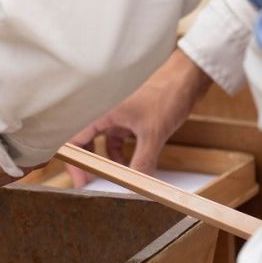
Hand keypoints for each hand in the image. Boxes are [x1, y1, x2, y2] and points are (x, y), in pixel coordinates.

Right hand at [66, 47, 211, 185]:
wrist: (186, 77)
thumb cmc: (166, 94)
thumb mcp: (153, 134)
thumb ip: (142, 162)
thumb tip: (135, 185)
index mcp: (101, 111)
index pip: (75, 139)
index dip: (75, 162)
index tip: (82, 182)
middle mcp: (104, 110)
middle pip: (85, 139)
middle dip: (89, 162)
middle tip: (92, 182)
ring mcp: (117, 112)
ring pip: (102, 139)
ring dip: (107, 159)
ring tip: (117, 176)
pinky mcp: (129, 114)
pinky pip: (117, 137)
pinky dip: (122, 151)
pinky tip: (132, 164)